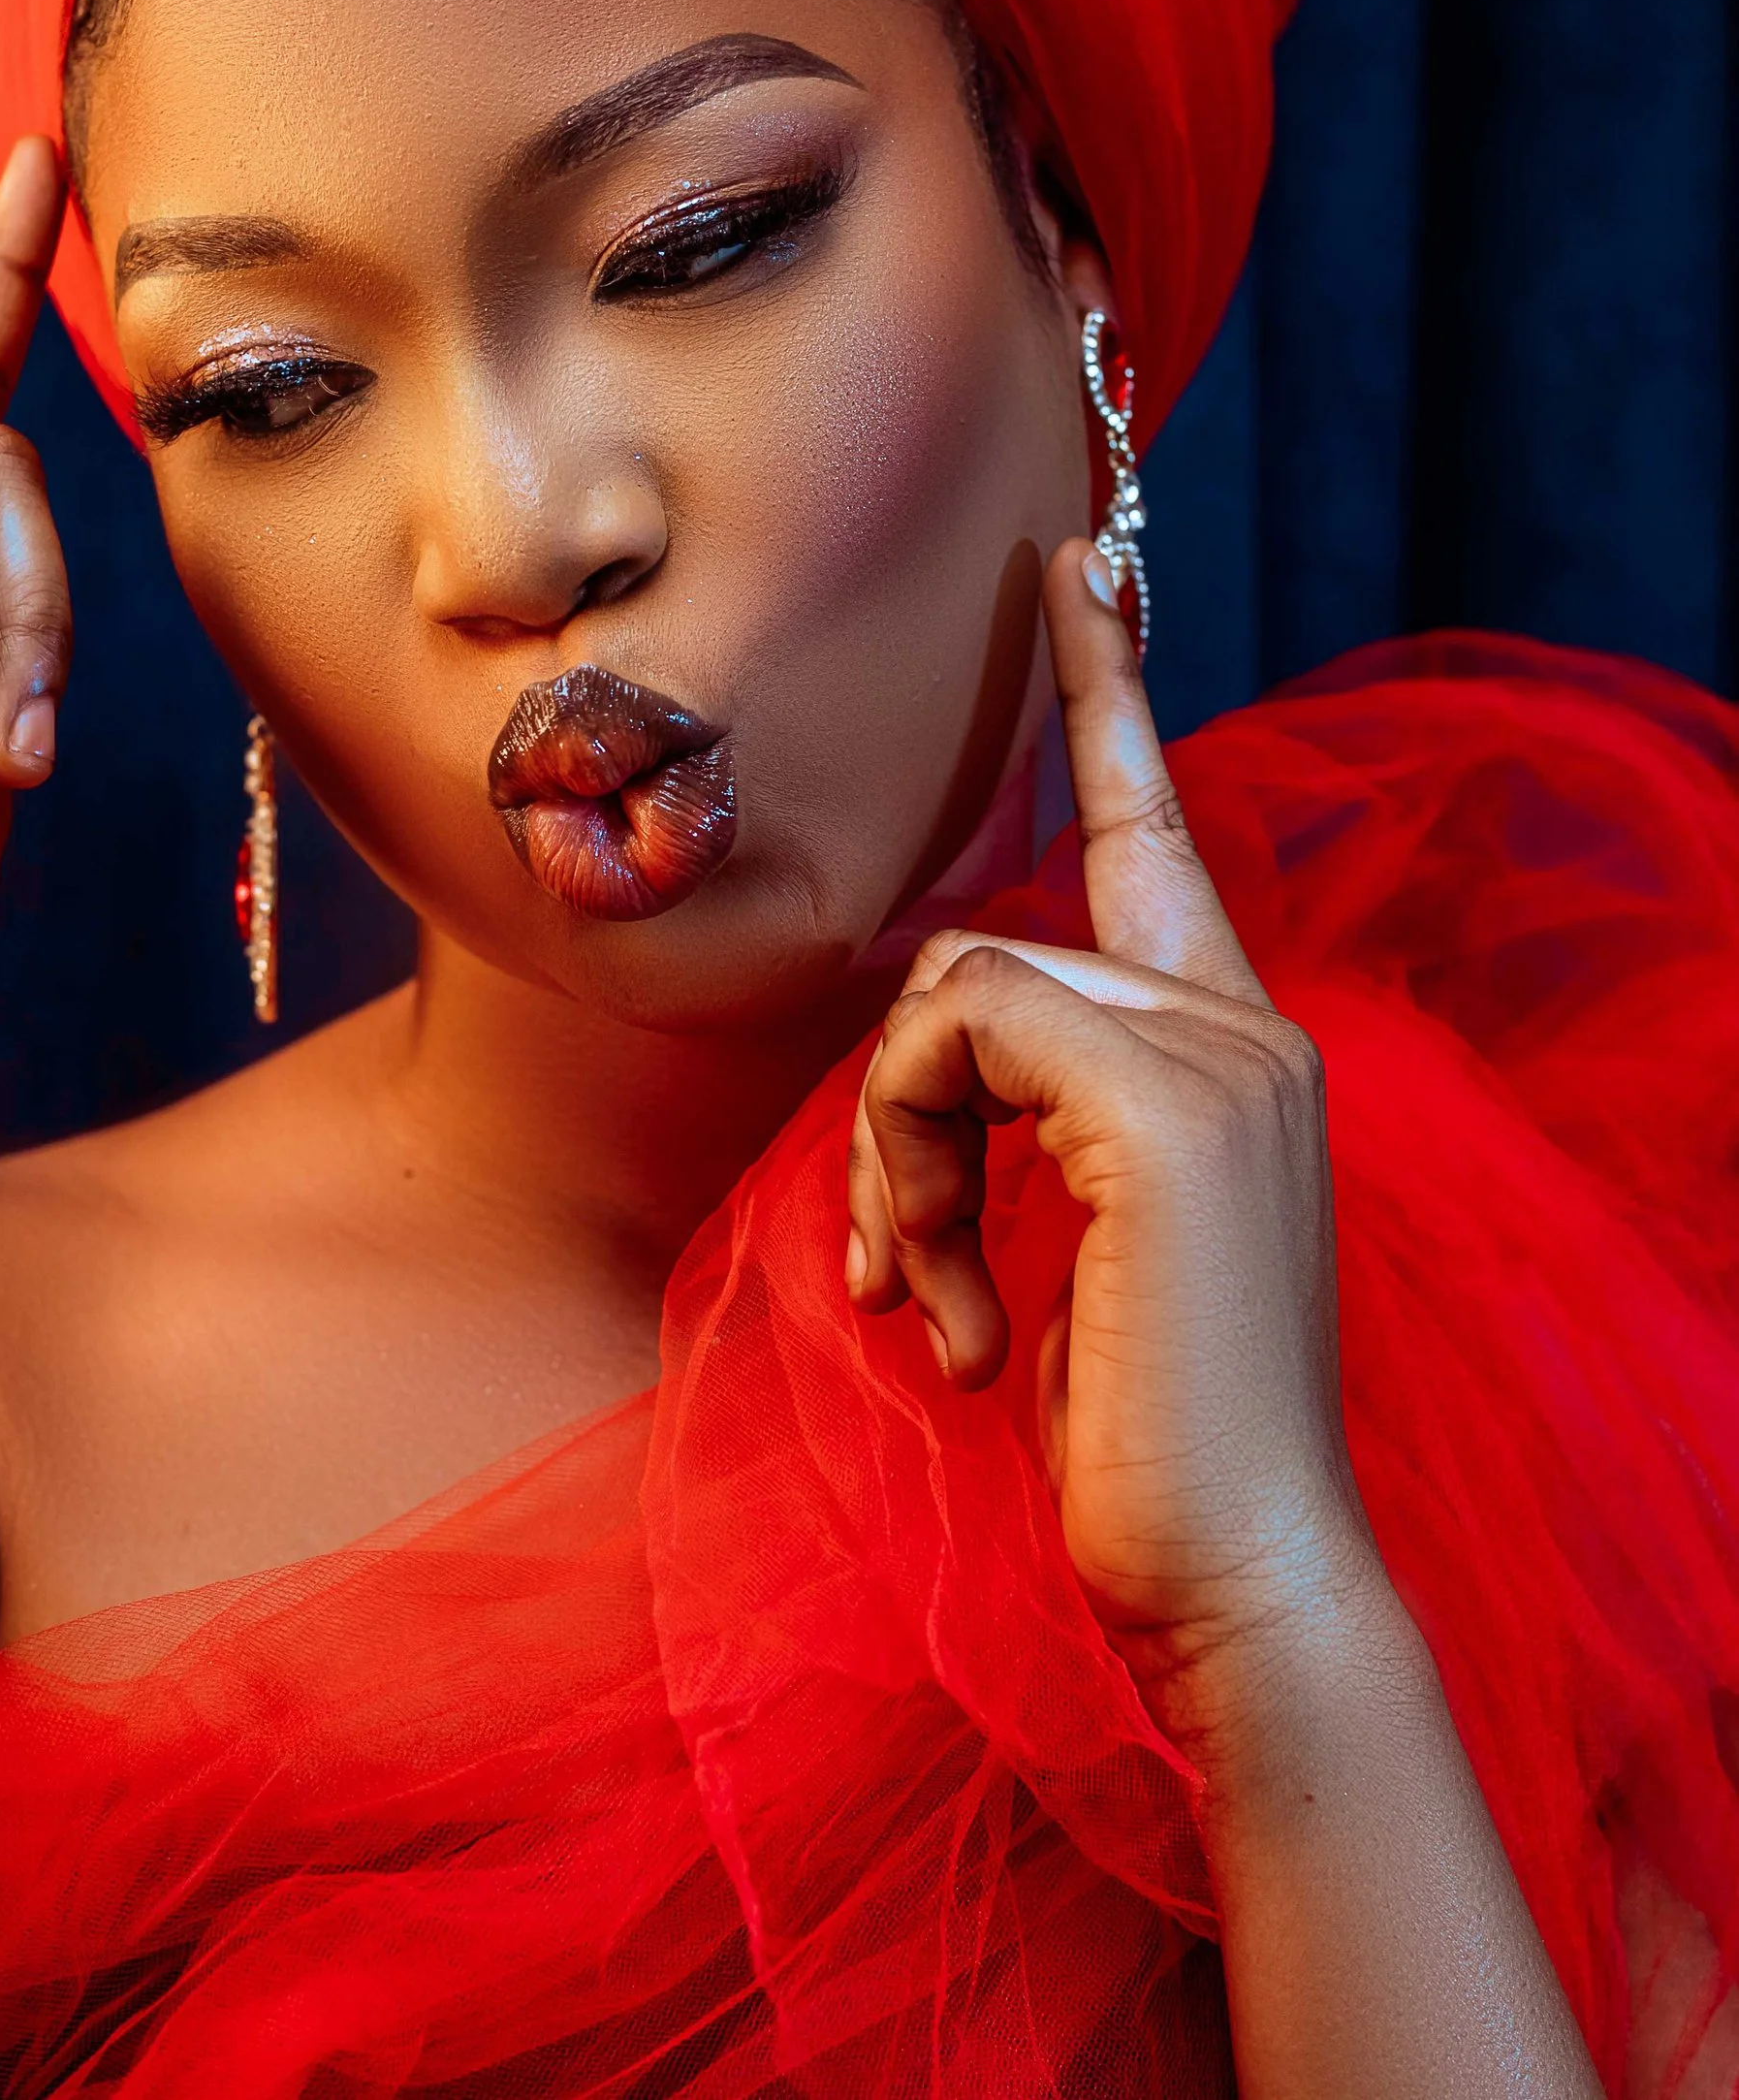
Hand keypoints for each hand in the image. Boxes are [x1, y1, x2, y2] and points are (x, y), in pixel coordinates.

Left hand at [847, 539, 1377, 1749]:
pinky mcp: (1167, 1101)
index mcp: (1229, 1043)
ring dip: (891, 1159)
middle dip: (894, 1114)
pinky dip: (903, 1169)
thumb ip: (1035, 1105)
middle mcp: (1244, 1023)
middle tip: (891, 1263)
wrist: (1235, 1576)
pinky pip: (956, 1037)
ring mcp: (1222, 1053)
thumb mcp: (1077, 1235)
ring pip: (953, 995)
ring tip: (918, 1294)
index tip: (1079, 559)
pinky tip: (942, 1314)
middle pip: (978, 958)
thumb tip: (929, 1046)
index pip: (1156, 832)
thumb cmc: (1142, 1428)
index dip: (1112, 690)